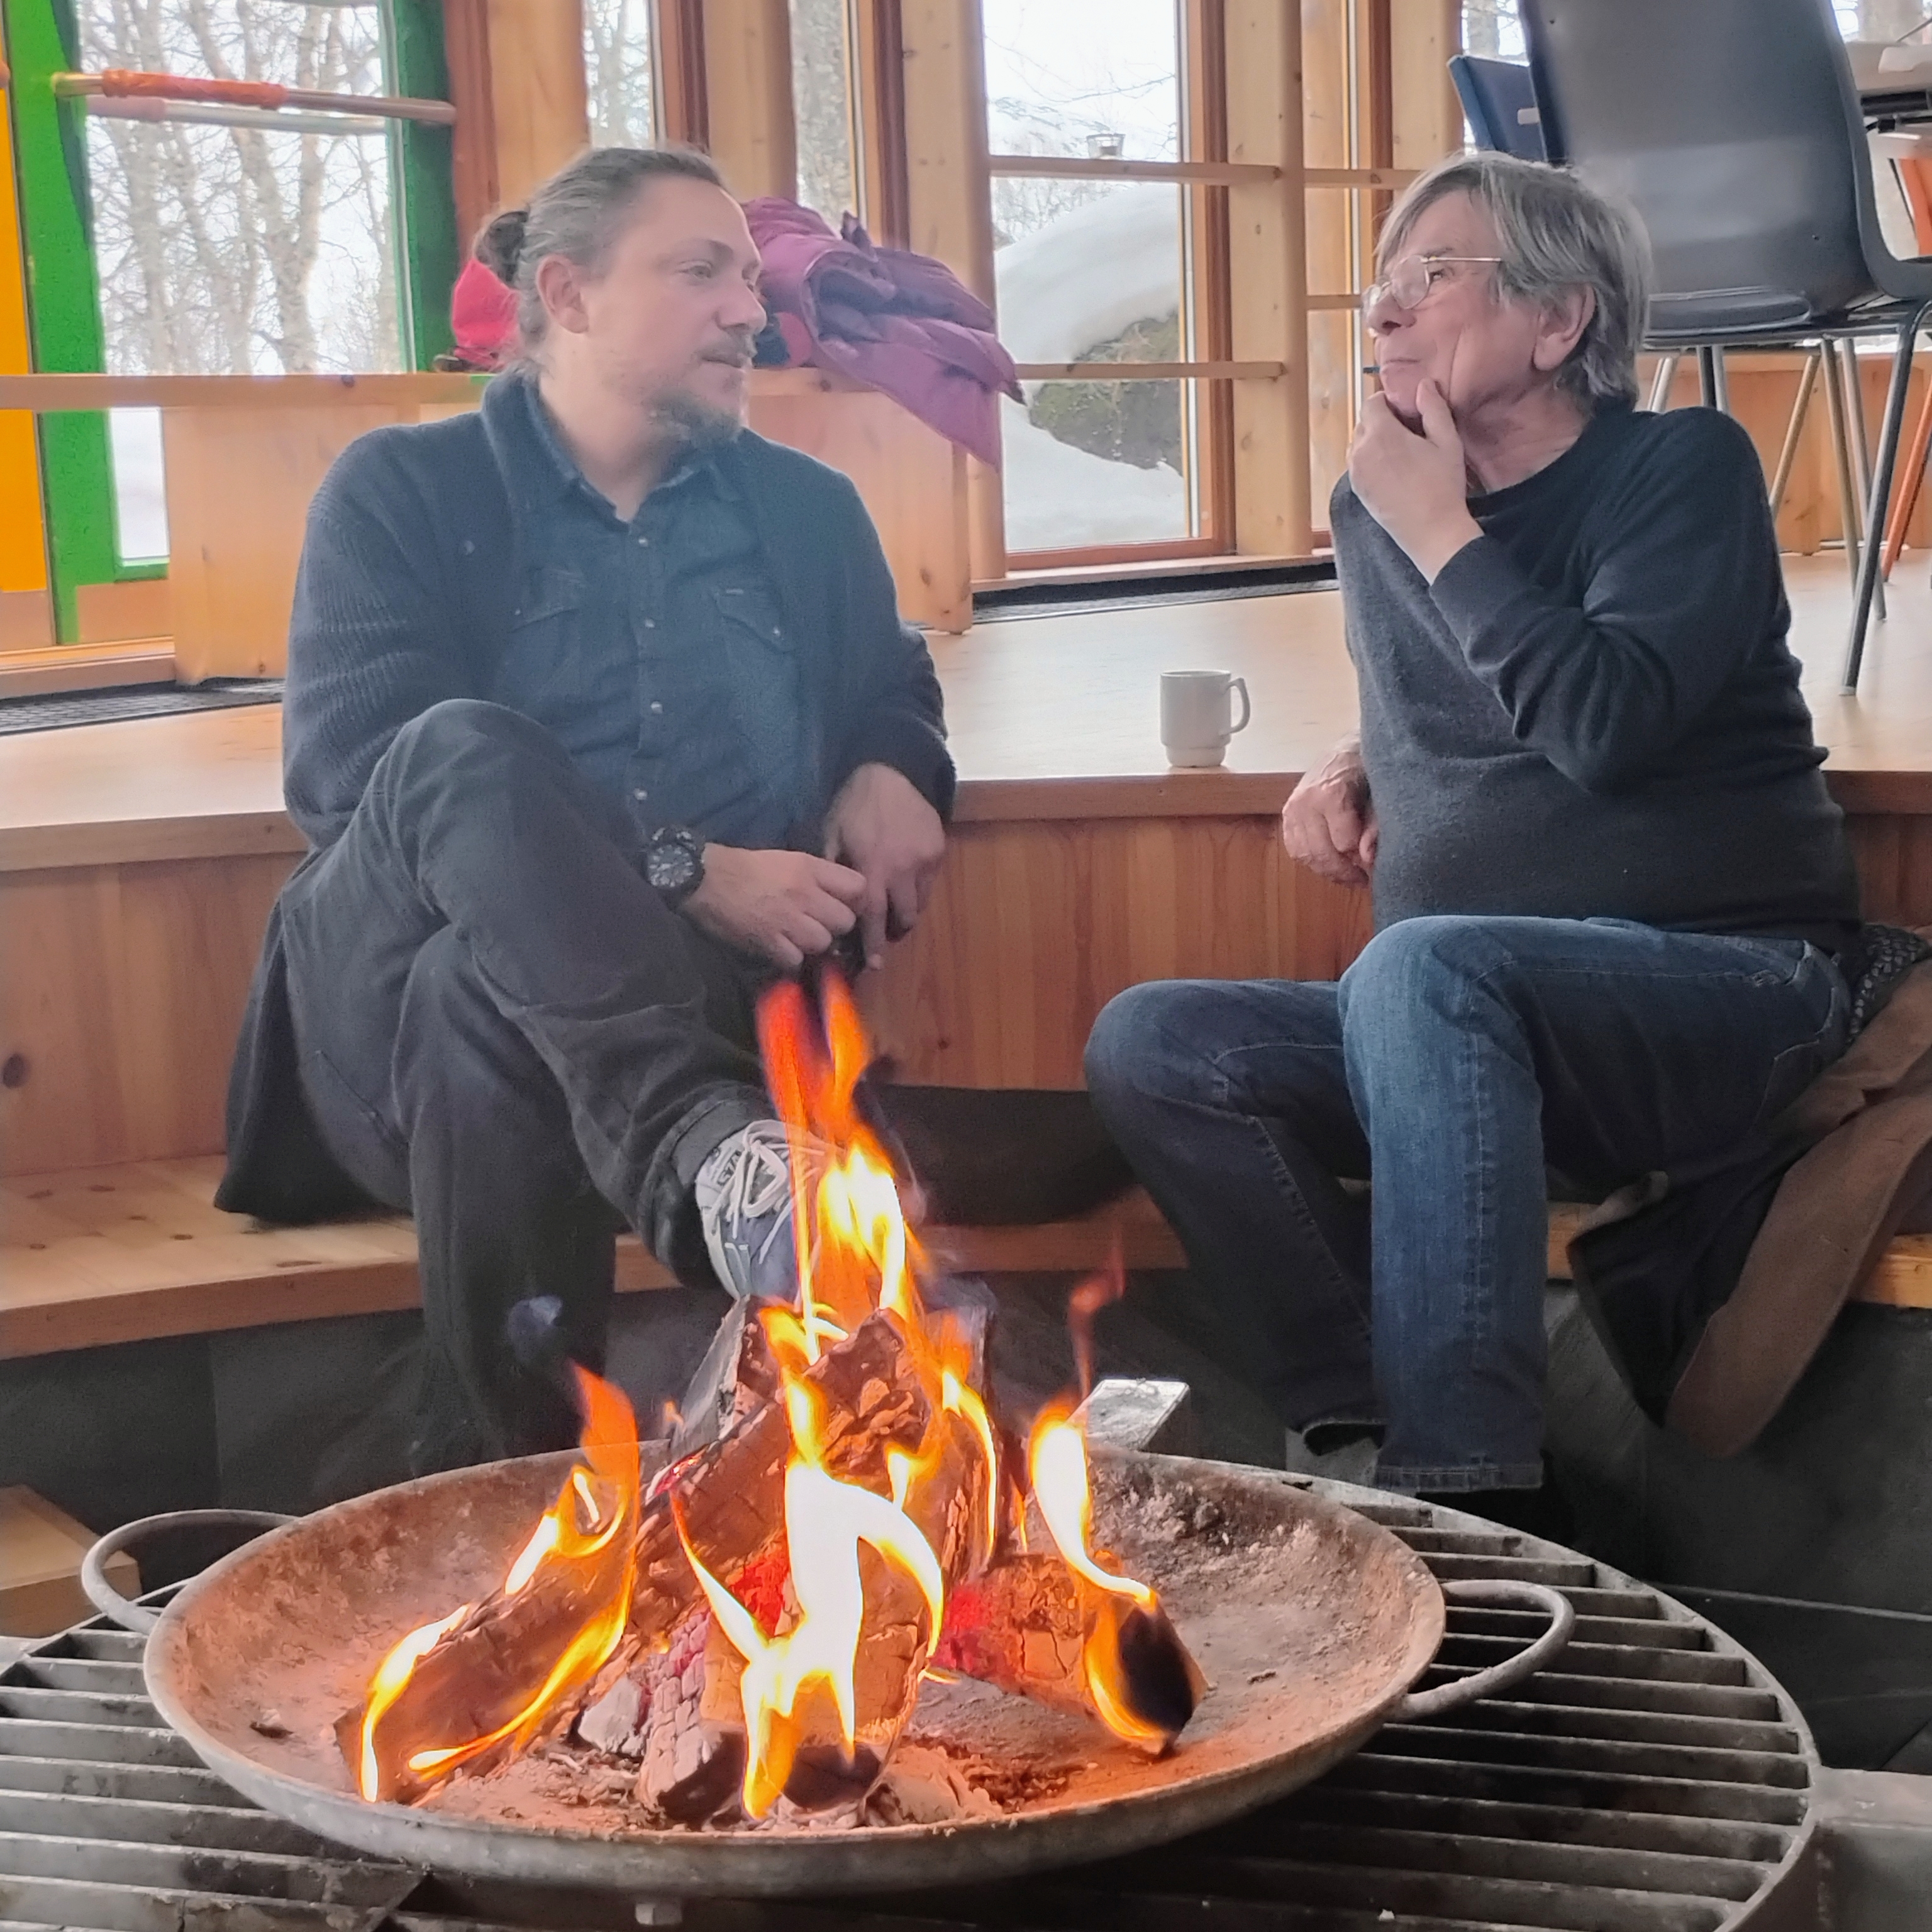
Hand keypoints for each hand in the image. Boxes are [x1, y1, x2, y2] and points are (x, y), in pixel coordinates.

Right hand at [685, 845, 866, 971]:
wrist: (705, 879)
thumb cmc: (747, 867)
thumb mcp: (789, 859)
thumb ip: (819, 876)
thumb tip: (843, 896)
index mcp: (810, 868)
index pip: (858, 887)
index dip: (856, 900)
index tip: (845, 905)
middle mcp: (804, 893)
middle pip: (845, 920)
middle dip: (835, 926)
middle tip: (819, 924)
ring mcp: (787, 919)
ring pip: (823, 943)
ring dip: (813, 944)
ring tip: (798, 938)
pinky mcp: (769, 942)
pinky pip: (796, 960)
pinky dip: (790, 959)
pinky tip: (780, 949)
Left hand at [823, 763, 946, 970]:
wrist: (891, 774)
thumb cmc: (854, 805)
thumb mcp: (832, 834)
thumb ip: (832, 870)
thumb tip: (826, 902)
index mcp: (873, 867)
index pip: (873, 916)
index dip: (873, 943)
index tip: (875, 964)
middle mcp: (902, 869)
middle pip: (903, 916)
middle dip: (894, 928)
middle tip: (885, 930)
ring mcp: (924, 860)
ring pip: (920, 902)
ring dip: (907, 909)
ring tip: (895, 903)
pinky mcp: (938, 850)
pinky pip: (930, 881)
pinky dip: (918, 886)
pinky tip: (906, 876)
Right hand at [1281, 735, 1378, 887]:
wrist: (1347, 749)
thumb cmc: (1368, 770)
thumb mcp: (1380, 794)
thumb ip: (1376, 825)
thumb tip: (1368, 858)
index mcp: (1330, 794)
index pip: (1343, 844)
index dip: (1362, 860)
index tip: (1377, 864)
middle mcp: (1305, 802)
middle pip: (1321, 853)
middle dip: (1344, 872)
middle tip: (1363, 879)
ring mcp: (1292, 808)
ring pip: (1305, 855)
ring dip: (1327, 870)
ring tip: (1347, 873)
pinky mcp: (1287, 814)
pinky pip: (1295, 849)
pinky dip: (1311, 860)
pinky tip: (1329, 861)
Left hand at [1348, 379, 1481, 580]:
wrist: (1431, 531)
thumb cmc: (1442, 485)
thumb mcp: (1446, 441)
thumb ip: (1433, 408)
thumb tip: (1423, 385)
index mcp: (1380, 434)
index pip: (1372, 402)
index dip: (1390, 402)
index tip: (1407, 412)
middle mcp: (1360, 451)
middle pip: (1364, 422)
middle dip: (1383, 421)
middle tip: (1409, 432)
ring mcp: (1355, 472)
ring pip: (1359, 443)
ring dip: (1375, 441)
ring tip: (1402, 453)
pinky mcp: (1357, 489)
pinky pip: (1358, 463)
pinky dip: (1371, 459)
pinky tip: (1394, 470)